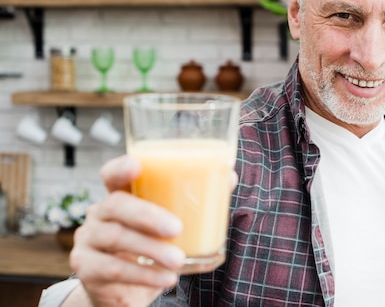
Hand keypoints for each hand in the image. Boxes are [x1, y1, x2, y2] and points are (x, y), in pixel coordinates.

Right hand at [66, 155, 185, 306]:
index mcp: (121, 195)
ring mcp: (89, 240)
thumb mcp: (171, 223)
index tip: (137, 165)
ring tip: (178, 261)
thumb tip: (228, 177)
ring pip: (116, 238)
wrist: (125, 290)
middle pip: (115, 205)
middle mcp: (99, 213)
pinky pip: (112, 269)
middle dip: (147, 215)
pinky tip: (166, 279)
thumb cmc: (152, 246)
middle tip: (177, 229)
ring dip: (151, 250)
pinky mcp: (86, 268)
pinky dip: (143, 275)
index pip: (111, 174)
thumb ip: (195, 201)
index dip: (120, 167)